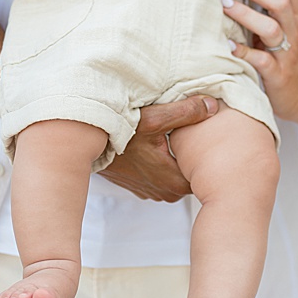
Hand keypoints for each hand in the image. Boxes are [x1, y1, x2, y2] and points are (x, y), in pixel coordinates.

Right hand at [97, 96, 218, 200]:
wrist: (85, 145)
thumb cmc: (119, 134)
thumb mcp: (155, 119)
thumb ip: (187, 112)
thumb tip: (212, 106)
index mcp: (175, 181)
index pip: (207, 173)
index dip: (210, 154)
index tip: (210, 137)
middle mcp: (165, 192)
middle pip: (193, 173)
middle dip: (195, 155)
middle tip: (199, 134)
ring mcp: (152, 191)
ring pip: (178, 175)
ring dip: (179, 159)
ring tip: (179, 139)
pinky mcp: (142, 187)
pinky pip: (163, 176)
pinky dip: (165, 162)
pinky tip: (163, 146)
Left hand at [222, 0, 297, 124]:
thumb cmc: (289, 59)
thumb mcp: (286, 30)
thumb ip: (269, 11)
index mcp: (295, 18)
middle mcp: (294, 31)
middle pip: (281, 0)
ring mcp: (287, 54)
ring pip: (271, 28)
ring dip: (245, 15)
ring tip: (225, 6)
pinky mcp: (278, 75)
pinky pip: (261, 60)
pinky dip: (243, 51)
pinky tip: (228, 45)